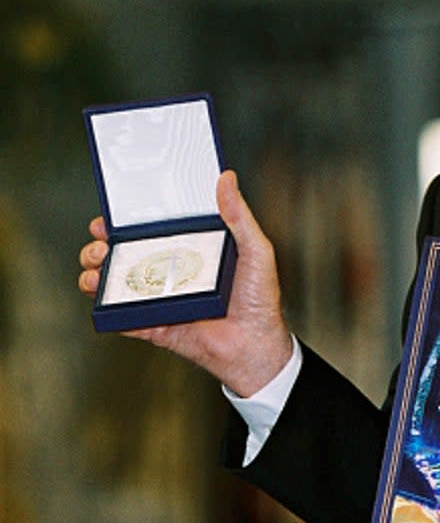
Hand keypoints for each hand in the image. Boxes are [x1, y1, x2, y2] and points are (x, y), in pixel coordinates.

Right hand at [78, 169, 292, 396]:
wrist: (255, 345)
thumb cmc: (260, 298)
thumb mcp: (256, 249)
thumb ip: (239, 215)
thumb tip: (227, 178)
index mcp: (191, 250)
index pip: (152, 231)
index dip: (127, 222)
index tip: (111, 215)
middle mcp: (171, 272)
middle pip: (125, 254)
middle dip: (102, 246)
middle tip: (102, 242)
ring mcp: (160, 299)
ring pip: (115, 283)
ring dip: (96, 273)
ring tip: (97, 267)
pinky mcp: (154, 325)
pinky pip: (121, 317)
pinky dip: (106, 307)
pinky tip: (103, 296)